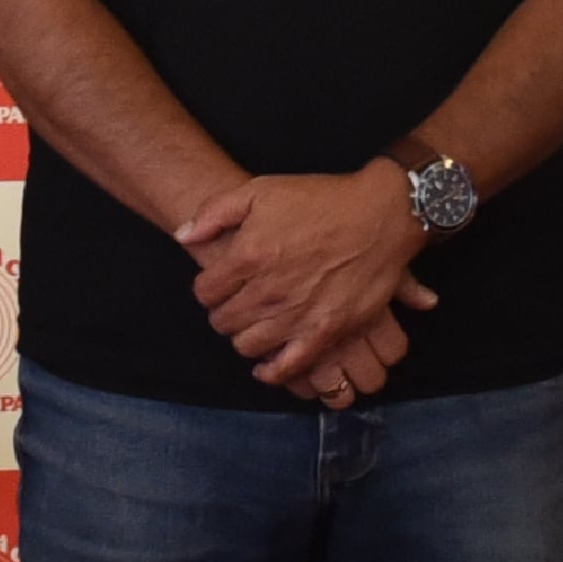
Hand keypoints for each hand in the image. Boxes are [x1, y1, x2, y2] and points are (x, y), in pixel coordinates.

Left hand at [182, 165, 438, 394]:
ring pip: (248, 345)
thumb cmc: (321, 199)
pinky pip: (288, 367)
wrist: (380, 214)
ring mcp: (297, 314)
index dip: (207, 289)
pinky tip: (267, 365)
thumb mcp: (261, 189)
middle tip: (235, 305)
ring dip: (244, 338)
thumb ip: (214, 212)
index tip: (218, 285)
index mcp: (248, 255)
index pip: (205, 291)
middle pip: (224, 321)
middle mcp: (268, 290)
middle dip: (223, 314)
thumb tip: (182, 235)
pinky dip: (272, 372)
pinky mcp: (325, 332)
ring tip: (253, 325)